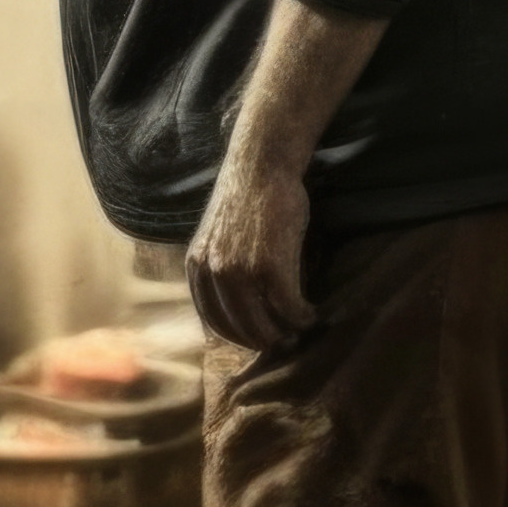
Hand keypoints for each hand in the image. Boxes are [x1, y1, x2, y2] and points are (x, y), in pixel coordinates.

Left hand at [188, 158, 316, 351]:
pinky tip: (311, 314)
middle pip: (238, 328)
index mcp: (197, 266)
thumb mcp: (219, 235)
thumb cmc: (249, 197)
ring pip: (262, 325)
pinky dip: (301, 317)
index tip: (257, 338)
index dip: (238, 334)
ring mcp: (239, 272)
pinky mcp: (270, 267)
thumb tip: (238, 299)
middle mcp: (212, 273)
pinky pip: (288, 307)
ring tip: (299, 329)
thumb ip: (220, 265)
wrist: (262, 165)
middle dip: (263, 340)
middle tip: (284, 342)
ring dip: (284, 334)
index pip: (213, 318)